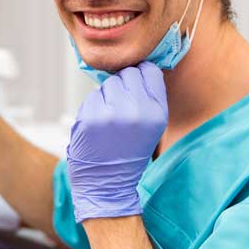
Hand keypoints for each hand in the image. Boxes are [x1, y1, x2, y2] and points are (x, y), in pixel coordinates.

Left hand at [67, 62, 167, 222]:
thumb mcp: (152, 125)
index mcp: (157, 112)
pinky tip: (98, 125)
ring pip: (108, 83)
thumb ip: (148, 96)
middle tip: (121, 108)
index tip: (136, 87)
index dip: (141, 76)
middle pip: (127, 73)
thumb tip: (137, 65)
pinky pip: (92, 96)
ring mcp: (111, 113)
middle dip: (123, 86)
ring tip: (110, 120)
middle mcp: (136, 110)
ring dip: (107, 96)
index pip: (149, 70)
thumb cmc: (129, 152)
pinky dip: (93, 106)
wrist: (106, 182)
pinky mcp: (90, 116)